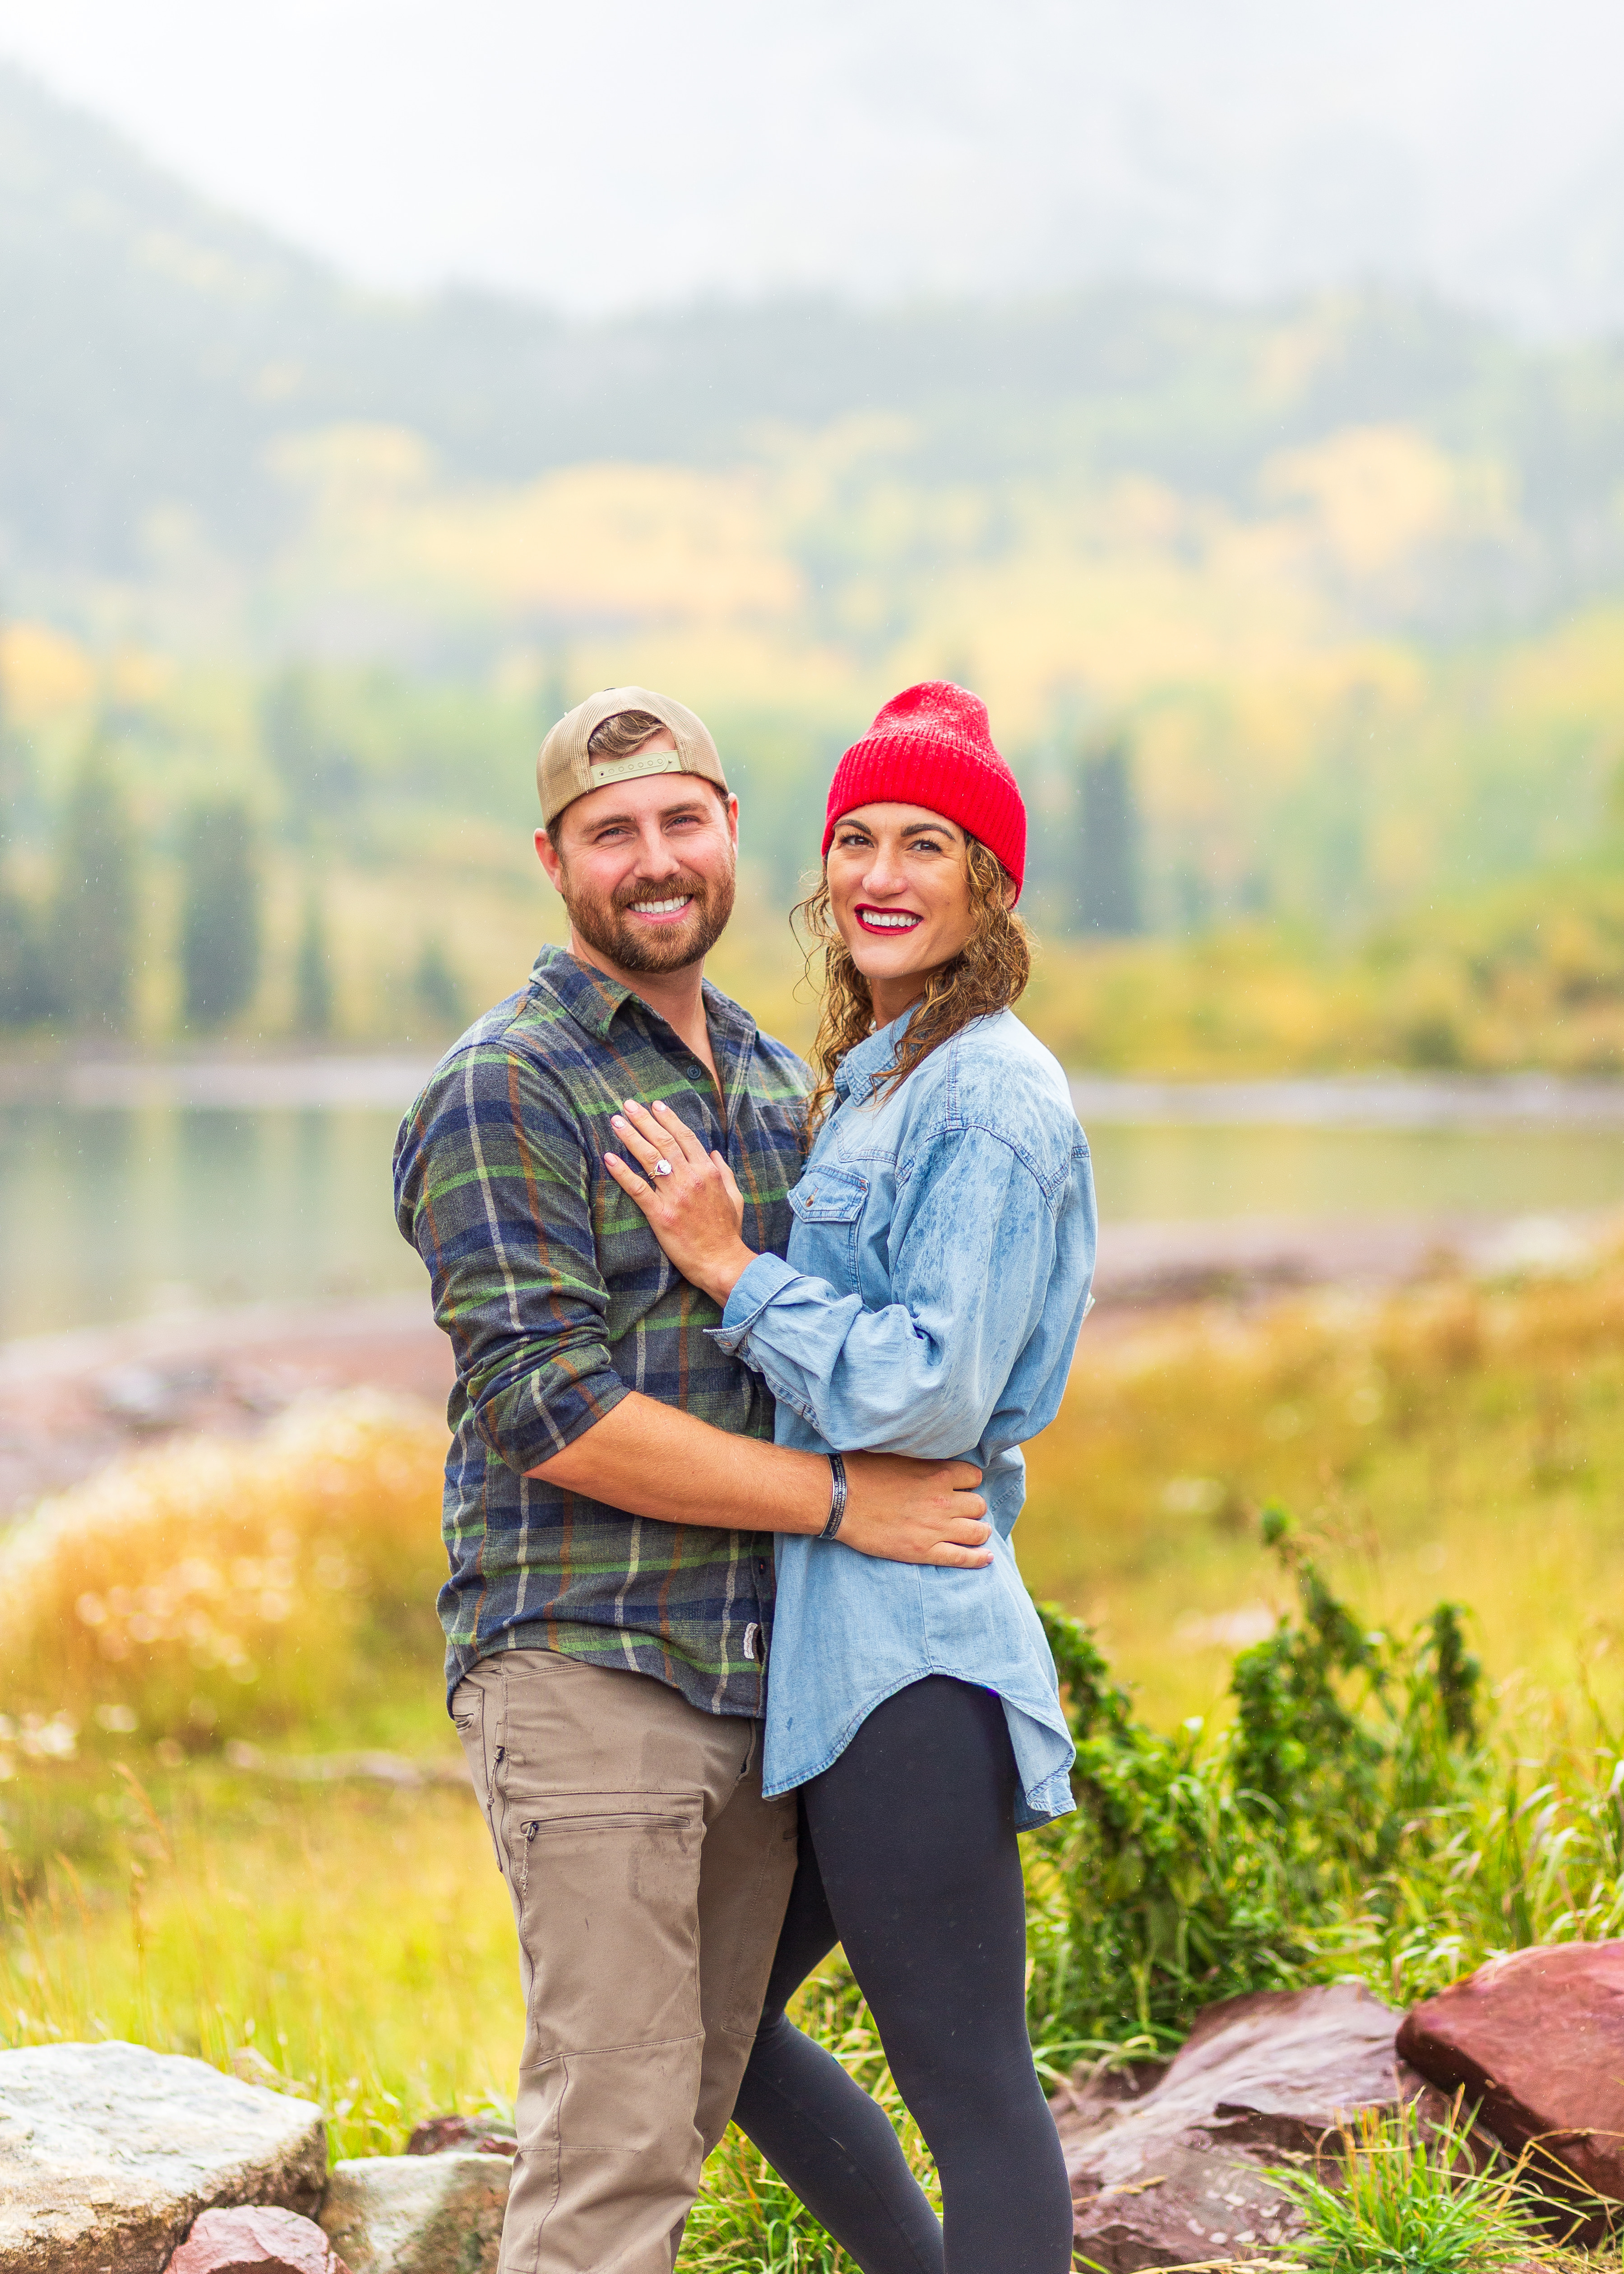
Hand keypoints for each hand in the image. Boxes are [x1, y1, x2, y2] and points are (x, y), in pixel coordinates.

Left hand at [604, 1098, 758, 1304]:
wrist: (722, 1261)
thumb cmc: (727, 1231)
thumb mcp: (733, 1196)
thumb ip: (723, 1172)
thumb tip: (713, 1153)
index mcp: (709, 1172)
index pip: (685, 1137)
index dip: (669, 1119)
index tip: (655, 1105)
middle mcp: (691, 1179)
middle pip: (664, 1141)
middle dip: (644, 1120)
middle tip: (627, 1105)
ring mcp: (675, 1196)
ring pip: (649, 1158)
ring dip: (630, 1137)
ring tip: (615, 1122)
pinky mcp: (660, 1215)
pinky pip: (638, 1188)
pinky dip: (622, 1172)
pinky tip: (609, 1158)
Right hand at [839, 1454, 991, 1567]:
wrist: (839, 1498)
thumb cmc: (861, 1471)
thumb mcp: (898, 1453)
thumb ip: (922, 1458)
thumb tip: (933, 1453)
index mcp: (937, 1472)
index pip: (974, 1477)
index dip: (967, 1482)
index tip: (959, 1487)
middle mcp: (943, 1499)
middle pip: (978, 1505)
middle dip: (972, 1508)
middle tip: (961, 1511)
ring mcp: (935, 1527)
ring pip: (977, 1531)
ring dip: (978, 1531)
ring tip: (974, 1532)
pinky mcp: (924, 1550)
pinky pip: (962, 1557)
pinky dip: (978, 1559)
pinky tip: (986, 1558)